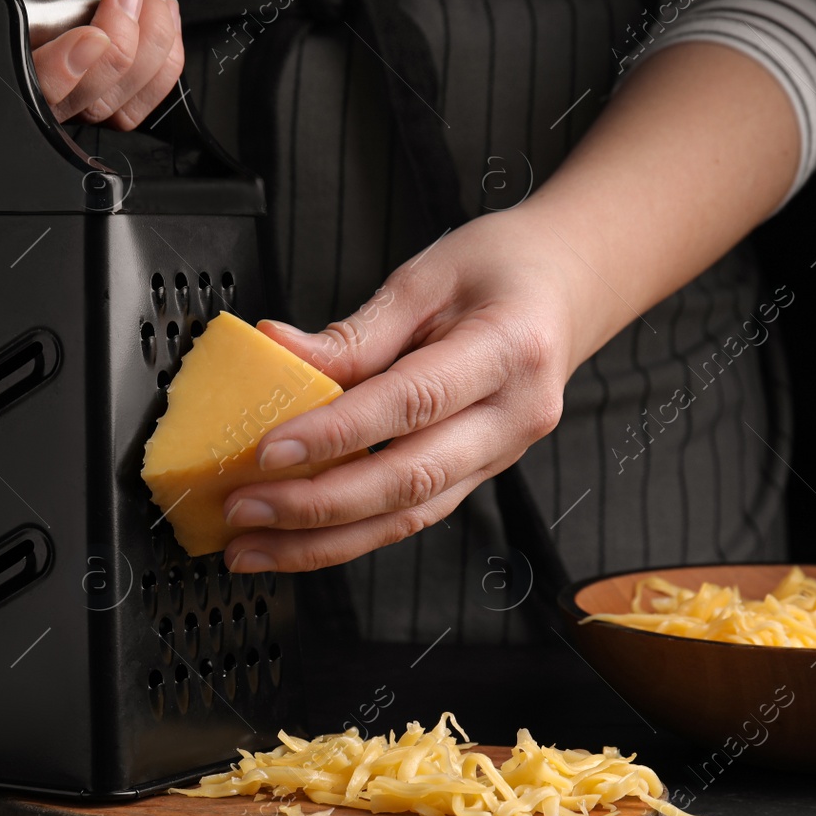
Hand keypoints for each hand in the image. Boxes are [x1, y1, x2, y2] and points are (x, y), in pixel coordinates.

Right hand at [0, 0, 183, 127]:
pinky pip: (127, 101)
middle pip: (58, 104)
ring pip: (101, 105)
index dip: (54, 72)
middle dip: (113, 52)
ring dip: (144, 53)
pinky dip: (158, 64)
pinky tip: (156, 13)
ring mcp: (38, 78)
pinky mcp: (78, 78)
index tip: (92, 33)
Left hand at [221, 205, 578, 571]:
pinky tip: (296, 541)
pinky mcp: (480, 475)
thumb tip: (278, 353)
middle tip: (245, 508)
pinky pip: (413, 516)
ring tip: (253, 546)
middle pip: (411, 479)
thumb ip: (357, 330)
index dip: (337, 433)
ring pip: (410, 517)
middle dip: (319, 505)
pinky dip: (350, 535)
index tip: (269, 450)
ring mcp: (502, 455)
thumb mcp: (429, 276)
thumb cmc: (506, 268)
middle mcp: (513, 416)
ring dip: (324, 541)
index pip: (411, 403)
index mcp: (507, 351)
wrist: (569, 287)